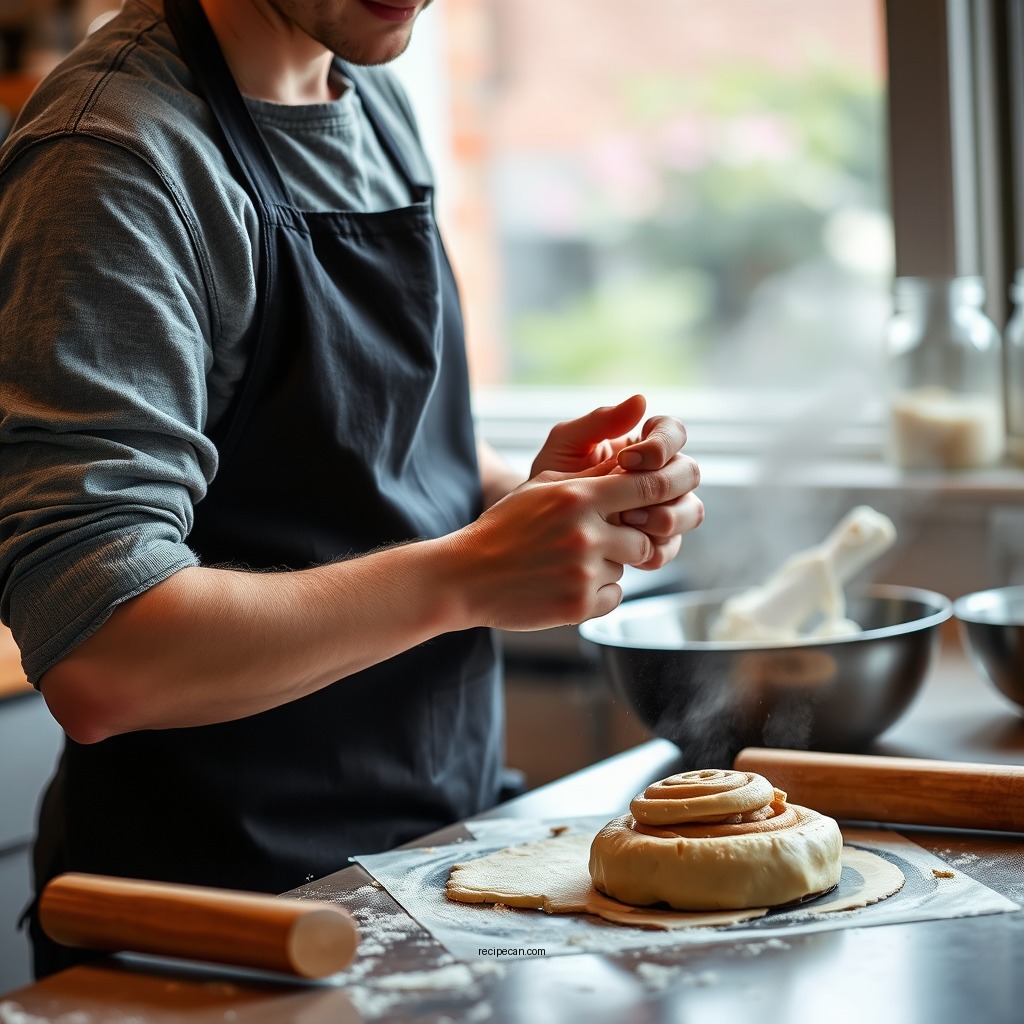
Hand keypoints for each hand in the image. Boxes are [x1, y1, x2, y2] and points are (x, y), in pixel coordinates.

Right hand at [448, 449, 701, 630]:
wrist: (467, 575)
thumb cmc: (505, 526)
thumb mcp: (542, 488)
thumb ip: (589, 478)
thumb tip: (632, 463)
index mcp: (578, 497)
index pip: (646, 486)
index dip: (660, 492)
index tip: (660, 498)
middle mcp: (586, 534)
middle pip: (644, 538)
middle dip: (627, 541)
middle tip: (596, 541)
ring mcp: (583, 572)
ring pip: (626, 568)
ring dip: (608, 567)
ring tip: (568, 563)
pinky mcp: (579, 606)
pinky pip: (614, 596)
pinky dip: (598, 594)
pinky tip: (564, 584)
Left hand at [532, 394, 702, 571]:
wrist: (536, 524)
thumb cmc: (551, 476)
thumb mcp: (566, 444)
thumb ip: (600, 422)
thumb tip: (641, 400)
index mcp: (644, 445)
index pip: (674, 432)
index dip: (660, 445)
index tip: (625, 459)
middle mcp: (661, 475)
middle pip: (690, 472)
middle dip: (663, 485)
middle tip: (626, 498)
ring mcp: (663, 509)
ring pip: (691, 511)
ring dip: (664, 518)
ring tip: (626, 521)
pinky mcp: (656, 542)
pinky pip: (671, 546)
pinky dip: (652, 549)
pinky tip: (625, 549)